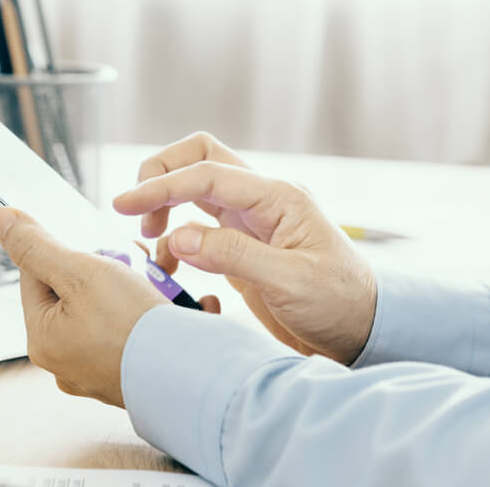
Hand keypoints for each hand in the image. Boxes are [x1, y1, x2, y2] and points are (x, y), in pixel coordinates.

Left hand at [0, 207, 169, 406]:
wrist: (192, 376)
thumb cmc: (133, 326)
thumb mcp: (79, 272)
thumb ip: (38, 245)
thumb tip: (1, 220)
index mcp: (43, 339)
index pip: (36, 275)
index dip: (66, 252)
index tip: (98, 249)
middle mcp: (66, 361)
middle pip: (76, 291)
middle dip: (108, 269)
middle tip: (135, 264)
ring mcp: (100, 371)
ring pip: (110, 309)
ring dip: (136, 288)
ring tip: (160, 286)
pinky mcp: (133, 374)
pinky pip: (137, 332)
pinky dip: (155, 316)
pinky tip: (173, 309)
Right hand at [112, 132, 376, 364]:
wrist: (364, 332)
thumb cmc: (340, 304)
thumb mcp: (291, 282)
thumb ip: (234, 255)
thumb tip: (181, 238)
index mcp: (278, 197)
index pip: (207, 174)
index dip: (161, 185)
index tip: (125, 204)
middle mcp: (261, 199)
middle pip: (199, 157)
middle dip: (161, 175)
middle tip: (136, 213)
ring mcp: (250, 220)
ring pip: (195, 187)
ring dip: (164, 204)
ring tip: (149, 240)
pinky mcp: (241, 244)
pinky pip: (196, 225)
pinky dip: (174, 240)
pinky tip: (169, 267)